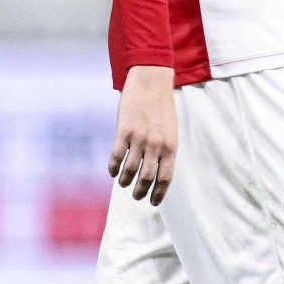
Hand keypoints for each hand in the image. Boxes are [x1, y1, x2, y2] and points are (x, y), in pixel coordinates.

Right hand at [109, 64, 177, 203]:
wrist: (151, 81)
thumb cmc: (162, 106)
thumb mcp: (170, 130)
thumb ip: (164, 150)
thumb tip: (156, 171)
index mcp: (170, 146)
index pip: (165, 178)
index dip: (158, 194)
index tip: (153, 202)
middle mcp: (156, 145)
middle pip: (147, 178)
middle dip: (140, 191)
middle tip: (136, 195)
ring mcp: (139, 138)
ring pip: (130, 170)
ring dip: (125, 181)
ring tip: (123, 183)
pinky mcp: (123, 131)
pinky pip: (116, 156)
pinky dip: (113, 167)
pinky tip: (112, 171)